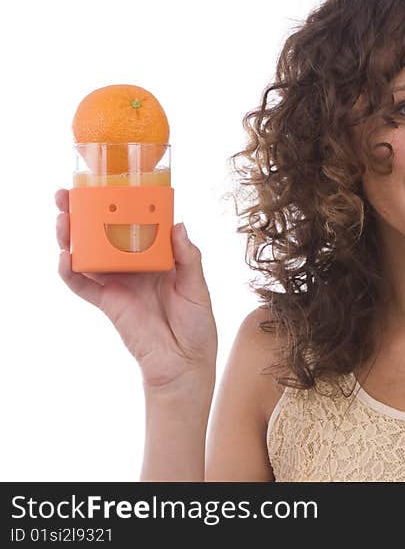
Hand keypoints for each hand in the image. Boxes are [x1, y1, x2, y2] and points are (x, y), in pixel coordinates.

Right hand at [55, 188, 217, 392]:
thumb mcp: (197, 286)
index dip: (118, 206)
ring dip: (71, 237)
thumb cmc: (196, 325)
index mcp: (157, 258)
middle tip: (67, 195)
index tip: (108, 185)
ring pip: (87, 255)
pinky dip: (70, 272)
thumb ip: (188, 257)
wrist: (184, 363)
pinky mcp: (108, 303)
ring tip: (62, 218)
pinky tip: (65, 257)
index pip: (133, 225)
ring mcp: (118, 284)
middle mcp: (134, 267)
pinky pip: (83, 286)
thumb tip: (178, 224)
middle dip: (83, 214)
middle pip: (102, 235)